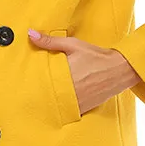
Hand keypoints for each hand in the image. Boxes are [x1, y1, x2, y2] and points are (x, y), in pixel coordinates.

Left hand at [27, 28, 141, 113]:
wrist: (120, 69)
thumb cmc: (96, 56)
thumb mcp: (73, 45)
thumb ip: (50, 41)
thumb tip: (30, 34)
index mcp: (64, 76)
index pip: (41, 83)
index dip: (32, 84)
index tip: (25, 83)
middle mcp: (70, 92)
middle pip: (47, 96)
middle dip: (39, 93)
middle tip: (30, 92)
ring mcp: (77, 102)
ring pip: (57, 106)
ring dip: (51, 102)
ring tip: (42, 98)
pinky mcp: (84, 108)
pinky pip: (68, 111)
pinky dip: (63, 108)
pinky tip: (58, 104)